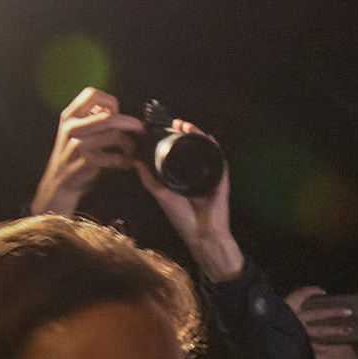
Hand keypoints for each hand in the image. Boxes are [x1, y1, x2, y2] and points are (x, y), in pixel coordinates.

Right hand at [29, 87, 144, 219]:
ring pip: (114, 135)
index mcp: (70, 115)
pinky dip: (124, 160)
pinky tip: (125, 162)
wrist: (60, 180)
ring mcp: (79, 144)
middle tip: (139, 127)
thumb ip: (91, 118)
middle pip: (108, 116)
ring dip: (128, 143)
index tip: (117, 111)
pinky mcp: (87, 161)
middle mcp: (72, 127)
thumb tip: (115, 110)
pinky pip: (114, 157)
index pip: (91, 94)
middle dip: (129, 122)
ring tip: (131, 149)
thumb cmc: (72, 154)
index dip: (109, 101)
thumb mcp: (75, 130)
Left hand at [136, 117, 243, 281]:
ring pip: (206, 151)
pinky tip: (209, 138)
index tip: (166, 128)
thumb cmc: (183, 219)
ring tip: (189, 127)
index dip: (175, 139)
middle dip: (187, 133)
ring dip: (199, 136)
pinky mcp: (221, 181)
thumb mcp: (162, 195)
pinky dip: (215, 149)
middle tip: (178, 123)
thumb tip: (136, 162)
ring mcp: (211, 176)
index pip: (181, 153)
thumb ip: (150, 179)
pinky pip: (220, 161)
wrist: (202, 235)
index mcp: (184, 177)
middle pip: (194, 148)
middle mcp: (198, 174)